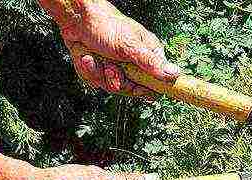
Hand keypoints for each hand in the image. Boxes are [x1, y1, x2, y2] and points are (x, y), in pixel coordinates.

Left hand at [58, 0, 179, 97]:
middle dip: (115, 79)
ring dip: (99, 73)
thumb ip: (151, 62)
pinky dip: (89, 71)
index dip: (144, 88)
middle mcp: (135, 63)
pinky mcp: (102, 69)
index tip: (134, 85)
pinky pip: (97, 81)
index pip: (156, 84)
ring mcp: (118, 67)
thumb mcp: (130, 46)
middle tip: (109, 66)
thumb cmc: (105, 24)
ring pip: (112, 85)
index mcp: (148, 55)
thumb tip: (176, 74)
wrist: (75, 17)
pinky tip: (86, 58)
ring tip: (93, 58)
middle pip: (131, 89)